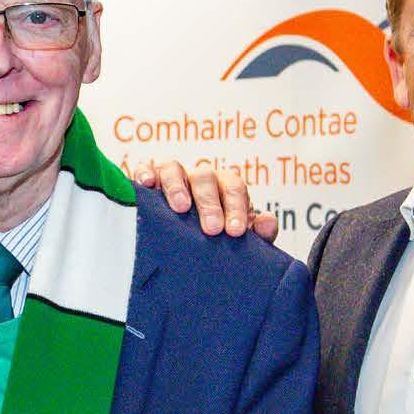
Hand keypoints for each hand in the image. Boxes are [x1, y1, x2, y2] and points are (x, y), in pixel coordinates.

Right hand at [131, 159, 277, 241]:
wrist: (181, 244)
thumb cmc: (214, 238)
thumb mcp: (236, 238)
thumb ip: (257, 233)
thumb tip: (268, 223)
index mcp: (224, 186)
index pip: (234, 187)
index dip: (236, 207)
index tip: (235, 231)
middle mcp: (198, 178)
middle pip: (205, 178)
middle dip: (209, 203)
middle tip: (212, 229)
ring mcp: (172, 176)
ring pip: (174, 169)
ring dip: (178, 187)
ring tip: (180, 208)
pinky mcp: (147, 179)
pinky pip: (145, 169)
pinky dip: (145, 173)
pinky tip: (147, 186)